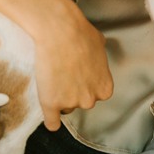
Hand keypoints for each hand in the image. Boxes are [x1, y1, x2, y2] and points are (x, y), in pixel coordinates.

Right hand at [26, 0, 111, 131]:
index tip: (75, 76)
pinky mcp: (52, 104)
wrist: (59, 31)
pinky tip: (49, 117)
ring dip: (59, 97)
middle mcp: (90, 99)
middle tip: (62, 74)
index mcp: (104, 88)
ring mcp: (71, 103)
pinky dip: (50, 120)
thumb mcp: (99, 44)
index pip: (93, 95)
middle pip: (79, 102)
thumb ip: (99, 58)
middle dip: (71, 91)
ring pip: (64, 107)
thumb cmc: (80, 33)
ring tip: (51, 78)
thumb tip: (96, 52)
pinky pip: (52, 122)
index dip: (82, 85)